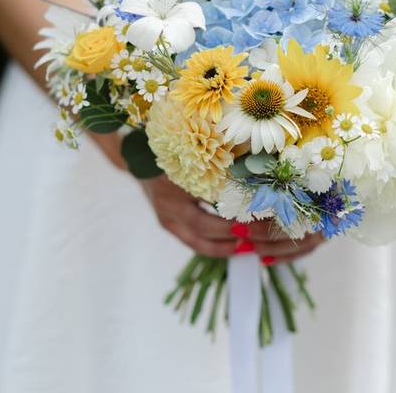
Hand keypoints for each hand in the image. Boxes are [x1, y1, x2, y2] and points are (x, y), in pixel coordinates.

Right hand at [90, 133, 324, 261]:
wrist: (136, 154)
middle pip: (204, 232)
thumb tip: (256, 170)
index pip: (207, 212)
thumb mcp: (194, 152)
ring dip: (225, 247)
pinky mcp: (168, 224)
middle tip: (259, 239)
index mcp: (175, 187)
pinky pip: (194, 241)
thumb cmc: (173, 147)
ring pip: (199, 243)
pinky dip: (215, 245)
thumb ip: (219, 162)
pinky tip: (235, 245)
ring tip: (251, 248)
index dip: (231, 221)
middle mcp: (169, 208)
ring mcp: (167, 219)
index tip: (257, 221)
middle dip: (233, 237)